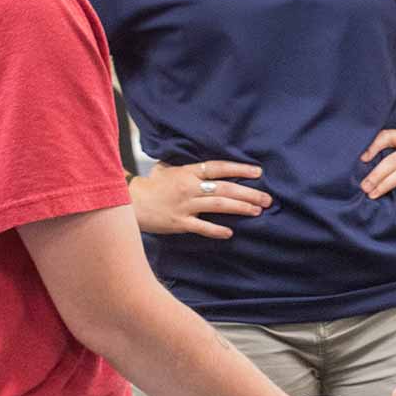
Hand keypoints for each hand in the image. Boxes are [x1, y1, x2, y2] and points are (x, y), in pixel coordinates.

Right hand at [129, 159, 270, 237]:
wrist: (128, 202)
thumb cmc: (150, 185)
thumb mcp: (167, 169)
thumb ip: (187, 167)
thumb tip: (202, 163)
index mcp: (188, 172)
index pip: (218, 168)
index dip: (239, 169)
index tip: (258, 172)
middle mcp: (189, 187)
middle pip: (225, 188)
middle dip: (249, 193)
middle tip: (267, 199)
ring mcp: (185, 205)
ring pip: (218, 205)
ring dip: (240, 208)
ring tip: (257, 211)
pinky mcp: (178, 223)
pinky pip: (201, 227)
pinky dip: (216, 230)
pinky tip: (230, 232)